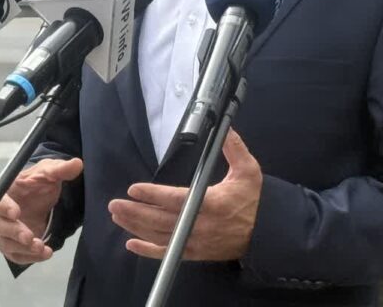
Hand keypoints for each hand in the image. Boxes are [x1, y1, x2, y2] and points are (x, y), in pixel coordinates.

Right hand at [0, 157, 82, 264]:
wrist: (40, 196)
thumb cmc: (39, 182)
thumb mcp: (50, 171)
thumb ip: (60, 169)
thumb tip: (78, 164)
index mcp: (4, 192)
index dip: (4, 207)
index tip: (16, 213)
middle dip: (14, 233)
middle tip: (29, 237)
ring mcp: (4, 232)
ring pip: (6, 244)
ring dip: (22, 248)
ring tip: (41, 248)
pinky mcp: (13, 245)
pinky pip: (17, 255)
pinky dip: (29, 257)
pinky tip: (45, 254)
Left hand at [108, 128, 261, 260]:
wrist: (267, 233)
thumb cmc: (254, 199)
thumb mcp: (249, 170)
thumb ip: (234, 148)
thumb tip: (225, 128)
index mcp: (212, 204)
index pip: (176, 199)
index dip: (153, 195)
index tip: (133, 189)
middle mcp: (201, 225)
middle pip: (161, 221)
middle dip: (136, 212)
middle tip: (114, 204)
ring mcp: (196, 242)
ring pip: (160, 236)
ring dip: (136, 227)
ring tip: (118, 216)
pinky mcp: (196, 253)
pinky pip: (168, 254)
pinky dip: (148, 250)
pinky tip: (131, 244)